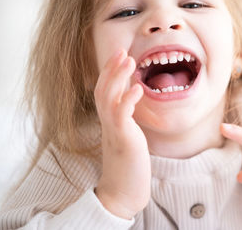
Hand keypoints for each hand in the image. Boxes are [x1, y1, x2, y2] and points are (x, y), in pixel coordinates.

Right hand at [94, 50, 150, 218]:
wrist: (123, 191)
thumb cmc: (128, 164)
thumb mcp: (128, 136)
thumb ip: (126, 120)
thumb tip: (132, 106)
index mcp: (110, 121)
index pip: (105, 90)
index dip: (110, 72)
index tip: (120, 54)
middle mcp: (108, 122)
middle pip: (103, 89)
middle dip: (112, 68)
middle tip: (122, 50)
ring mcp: (114, 130)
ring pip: (109, 97)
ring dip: (118, 77)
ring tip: (129, 60)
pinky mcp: (123, 139)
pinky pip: (122, 115)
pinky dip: (128, 100)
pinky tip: (138, 88)